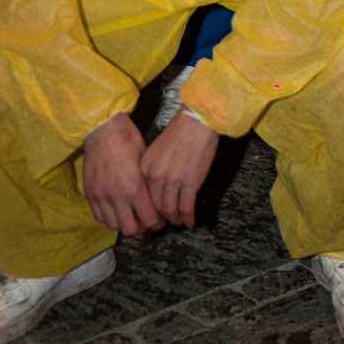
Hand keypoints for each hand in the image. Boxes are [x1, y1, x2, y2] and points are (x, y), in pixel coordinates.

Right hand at [81, 112, 162, 235]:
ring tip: (128, 214)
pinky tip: (114, 209)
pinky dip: (107, 217)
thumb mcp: (146, 161)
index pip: (149, 220)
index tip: (159, 220)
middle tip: (144, 219)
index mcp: (135, 187)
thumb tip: (156, 201)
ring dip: (122, 222)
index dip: (156, 223)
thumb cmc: (128, 140)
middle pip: (130, 228)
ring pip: (112, 225)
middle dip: (140, 226)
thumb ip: (148, 185)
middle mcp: (117, 196)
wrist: (102, 128)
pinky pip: (98, 216)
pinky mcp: (90, 193)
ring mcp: (101, 196)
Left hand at [139, 107, 219, 227]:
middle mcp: (155, 176)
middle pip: (157, 205)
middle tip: (170, 221)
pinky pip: (186, 207)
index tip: (158, 213)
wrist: (197, 121)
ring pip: (171, 209)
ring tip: (180, 222)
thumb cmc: (180, 132)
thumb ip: (155, 168)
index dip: (153, 207)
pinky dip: (188, 217)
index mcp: (146, 167)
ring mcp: (172, 180)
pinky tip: (191, 221)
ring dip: (176, 218)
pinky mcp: (190, 183)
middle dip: (164, 217)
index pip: (146, 195)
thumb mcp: (158, 150)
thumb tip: (160, 187)